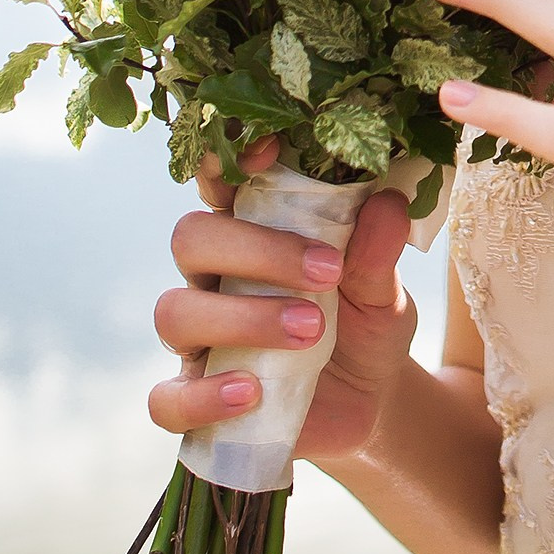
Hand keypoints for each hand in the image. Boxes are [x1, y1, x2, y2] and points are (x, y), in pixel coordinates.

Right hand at [148, 135, 419, 464]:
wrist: (372, 402)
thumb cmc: (366, 326)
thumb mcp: (384, 291)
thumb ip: (377, 253)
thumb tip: (386, 204)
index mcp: (253, 231)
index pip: (219, 182)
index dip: (226, 160)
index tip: (269, 152)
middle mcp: (214, 278)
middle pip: (191, 237)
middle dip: (255, 250)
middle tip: (325, 273)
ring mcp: (200, 339)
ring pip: (175, 311)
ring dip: (243, 318)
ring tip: (310, 332)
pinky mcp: (197, 398)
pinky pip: (166, 399)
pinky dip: (202, 396)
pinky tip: (251, 394)